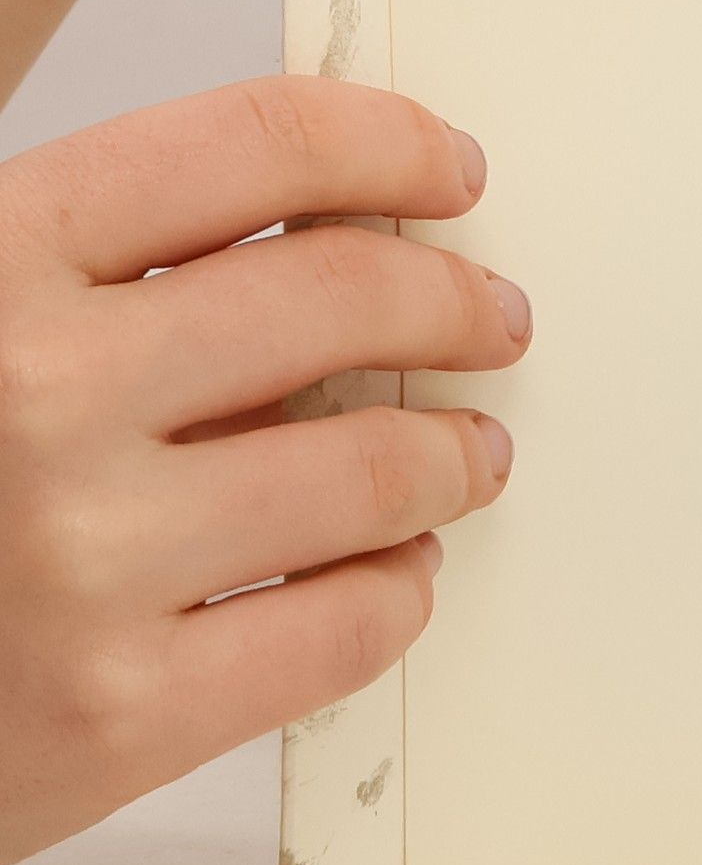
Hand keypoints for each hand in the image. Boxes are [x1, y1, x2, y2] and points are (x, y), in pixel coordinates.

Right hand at [0, 76, 528, 864]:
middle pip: (345, 298)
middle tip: (494, 318)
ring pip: (373, 469)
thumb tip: (310, 221)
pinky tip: (398, 573)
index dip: (383, 145)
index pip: (253, 147)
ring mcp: (81, 564)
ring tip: (472, 453)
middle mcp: (36, 395)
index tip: (451, 171)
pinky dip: (398, 591)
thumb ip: (76, 260)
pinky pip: (339, 632)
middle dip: (454, 302)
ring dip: (455, 454)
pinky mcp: (112, 720)